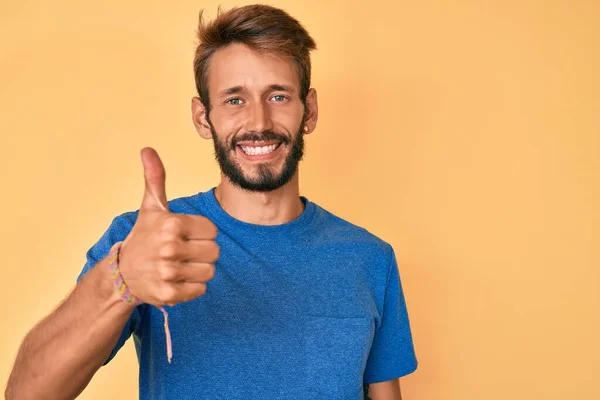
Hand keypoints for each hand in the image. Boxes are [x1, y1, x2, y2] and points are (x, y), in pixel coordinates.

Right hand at [118, 147, 218, 306]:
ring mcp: (168, 273)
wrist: (122, 273)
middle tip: (184, 252)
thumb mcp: (151, 206)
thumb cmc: (144, 236)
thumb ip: (155, 178)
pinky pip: (200, 290)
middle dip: (202, 252)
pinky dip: (192, 287)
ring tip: (181, 266)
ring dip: (198, 270)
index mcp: (172, 224)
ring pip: (210, 272)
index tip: (185, 235)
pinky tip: (176, 280)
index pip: (213, 231)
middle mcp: (169, 248)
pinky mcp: (168, 294)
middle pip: (214, 252)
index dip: (202, 233)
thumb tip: (147, 149)